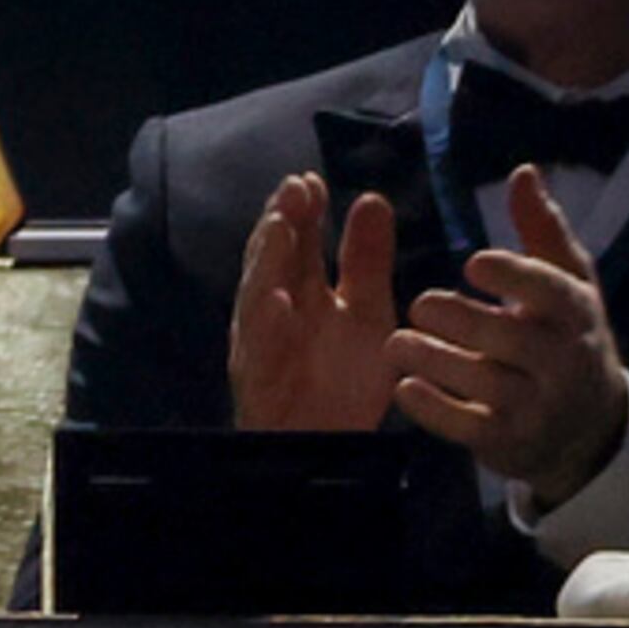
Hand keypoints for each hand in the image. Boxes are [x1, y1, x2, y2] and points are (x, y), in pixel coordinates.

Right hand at [228, 175, 400, 430]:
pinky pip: (258, 349)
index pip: (296, 241)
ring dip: (267, 260)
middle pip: (272, 257)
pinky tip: (279, 302)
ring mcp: (260, 342)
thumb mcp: (368, 313)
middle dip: (282, 222)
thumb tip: (371, 198)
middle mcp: (274, 309)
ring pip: (257, 293)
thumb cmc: (343, 381)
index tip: (313, 179)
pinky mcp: (258, 378)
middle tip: (295, 188)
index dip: (302, 211)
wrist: (330, 448)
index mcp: (300, 290)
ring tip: (282, 227)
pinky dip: (267, 325)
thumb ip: (367, 261)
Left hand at [387, 169, 628, 507]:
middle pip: (510, 340)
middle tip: (418, 304)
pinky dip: (434, 411)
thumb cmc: (567, 336)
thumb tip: (524, 171)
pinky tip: (404, 387)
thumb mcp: (568, 284)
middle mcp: (561, 362)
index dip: (513, 276)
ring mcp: (537, 407)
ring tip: (396, 341)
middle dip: (460, 321)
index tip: (471, 262)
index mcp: (573, 313)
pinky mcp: (509, 443)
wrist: (590, 430)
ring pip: (485, 384)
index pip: (549, 292)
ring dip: (436, 361)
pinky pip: (469, 428)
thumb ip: (541, 230)